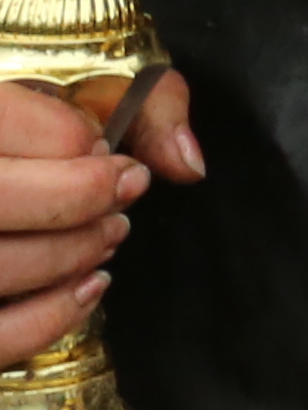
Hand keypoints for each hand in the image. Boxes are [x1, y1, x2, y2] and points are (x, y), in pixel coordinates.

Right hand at [0, 72, 191, 361]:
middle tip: (122, 193)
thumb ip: (146, 104)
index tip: (102, 148)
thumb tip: (186, 164)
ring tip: (107, 234)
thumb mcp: (73, 90)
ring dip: (71, 255)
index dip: (74, 138)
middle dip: (79, 198)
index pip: (6, 121)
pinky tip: (88, 288)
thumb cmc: (24, 140)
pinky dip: (48, 319)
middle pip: (0, 197)